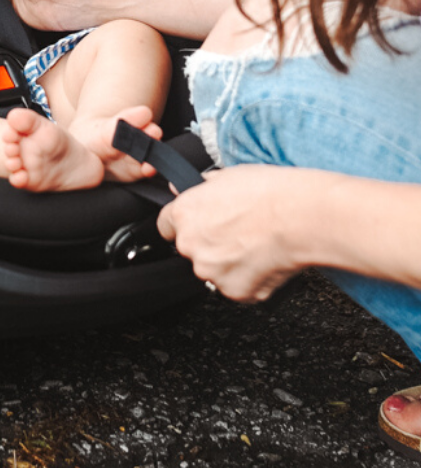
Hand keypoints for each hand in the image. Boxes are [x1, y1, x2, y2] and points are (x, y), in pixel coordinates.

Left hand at [156, 166, 306, 300]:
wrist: (302, 217)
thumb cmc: (270, 193)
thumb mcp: (228, 176)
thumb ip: (203, 187)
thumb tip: (189, 187)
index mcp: (183, 214)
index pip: (166, 225)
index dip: (186, 225)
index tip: (199, 226)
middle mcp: (190, 245)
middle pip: (192, 250)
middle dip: (211, 245)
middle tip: (240, 235)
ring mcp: (211, 271)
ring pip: (215, 271)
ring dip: (231, 265)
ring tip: (258, 248)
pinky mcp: (235, 291)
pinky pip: (239, 288)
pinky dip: (252, 281)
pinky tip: (268, 263)